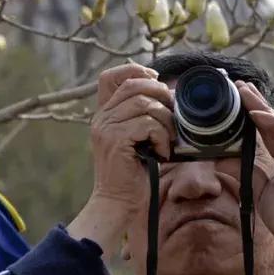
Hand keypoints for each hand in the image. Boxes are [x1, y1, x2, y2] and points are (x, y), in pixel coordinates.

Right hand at [68, 63, 173, 253]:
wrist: (117, 203)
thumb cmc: (133, 173)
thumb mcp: (136, 139)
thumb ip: (143, 116)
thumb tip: (170, 93)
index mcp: (104, 113)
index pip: (111, 76)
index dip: (135, 70)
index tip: (156, 81)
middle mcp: (101, 117)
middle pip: (135, 85)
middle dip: (161, 96)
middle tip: (172, 118)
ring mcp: (106, 128)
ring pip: (145, 104)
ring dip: (165, 121)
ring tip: (167, 140)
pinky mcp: (116, 141)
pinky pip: (147, 124)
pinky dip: (162, 137)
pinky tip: (162, 152)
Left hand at [240, 81, 273, 274]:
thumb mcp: (259, 191)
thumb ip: (243, 172)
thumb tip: (219, 157)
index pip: (265, 132)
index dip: (250, 116)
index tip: (234, 100)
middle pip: (273, 123)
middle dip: (256, 103)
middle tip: (238, 86)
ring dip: (264, 108)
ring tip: (246, 94)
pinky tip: (262, 116)